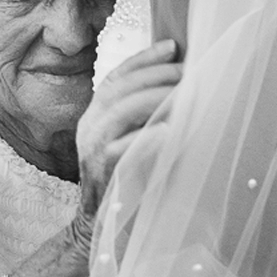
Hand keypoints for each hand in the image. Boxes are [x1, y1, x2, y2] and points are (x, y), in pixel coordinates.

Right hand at [75, 39, 181, 218]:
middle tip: (187, 71)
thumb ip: (147, 118)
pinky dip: (146, 138)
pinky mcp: (102, 174)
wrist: (100, 230)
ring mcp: (92, 149)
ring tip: (184, 93)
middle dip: (154, 74)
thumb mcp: (133, 143)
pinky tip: (169, 131)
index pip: (116, 77)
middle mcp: (90, 127)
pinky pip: (122, 150)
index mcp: (96, 116)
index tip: (172, 45)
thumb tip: (185, 90)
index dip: (143, 59)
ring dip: (154, 99)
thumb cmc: (127, 185)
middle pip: (118, 88)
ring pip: (119, 112)